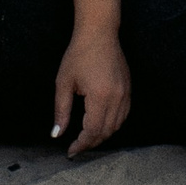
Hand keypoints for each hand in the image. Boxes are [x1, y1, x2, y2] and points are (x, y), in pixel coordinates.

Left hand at [53, 25, 130, 155]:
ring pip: (117, 126)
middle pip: (107, 132)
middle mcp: (117, 98)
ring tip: (87, 138)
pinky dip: (112, 125)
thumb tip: (57, 134)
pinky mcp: (129, 89)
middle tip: (76, 147)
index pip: (93, 131)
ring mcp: (125, 94)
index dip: (81, 144)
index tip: (70, 151)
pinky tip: (101, 124)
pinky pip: (123, 115)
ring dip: (102, 136)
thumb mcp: (64, 83)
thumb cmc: (78, 55)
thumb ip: (61, 111)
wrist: (99, 33)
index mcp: (100, 96)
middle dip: (91, 143)